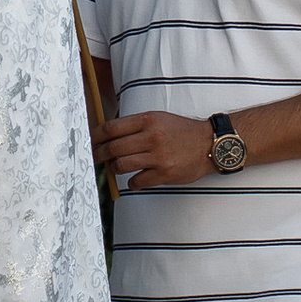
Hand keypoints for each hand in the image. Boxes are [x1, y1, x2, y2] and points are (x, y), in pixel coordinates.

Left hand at [93, 106, 217, 189]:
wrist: (209, 144)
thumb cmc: (181, 131)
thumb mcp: (159, 119)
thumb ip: (135, 126)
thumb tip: (108, 136)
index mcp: (148, 120)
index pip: (112, 128)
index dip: (96, 136)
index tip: (90, 141)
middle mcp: (151, 137)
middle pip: (113, 148)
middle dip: (99, 154)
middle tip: (95, 158)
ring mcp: (158, 156)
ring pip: (121, 165)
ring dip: (115, 168)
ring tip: (118, 167)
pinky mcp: (164, 173)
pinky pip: (137, 181)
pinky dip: (132, 182)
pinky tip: (136, 178)